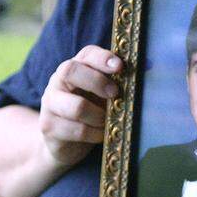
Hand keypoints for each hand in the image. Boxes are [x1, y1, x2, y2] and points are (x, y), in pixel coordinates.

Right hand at [38, 45, 121, 167]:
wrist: (63, 143)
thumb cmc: (90, 112)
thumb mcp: (102, 95)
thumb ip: (116, 83)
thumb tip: (149, 70)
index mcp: (74, 68)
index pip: (86, 54)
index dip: (103, 58)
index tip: (120, 67)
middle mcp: (57, 81)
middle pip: (71, 71)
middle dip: (98, 82)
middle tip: (116, 95)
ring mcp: (50, 103)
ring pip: (76, 106)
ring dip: (99, 116)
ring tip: (107, 121)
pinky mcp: (48, 126)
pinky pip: (77, 130)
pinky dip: (94, 134)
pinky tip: (100, 134)